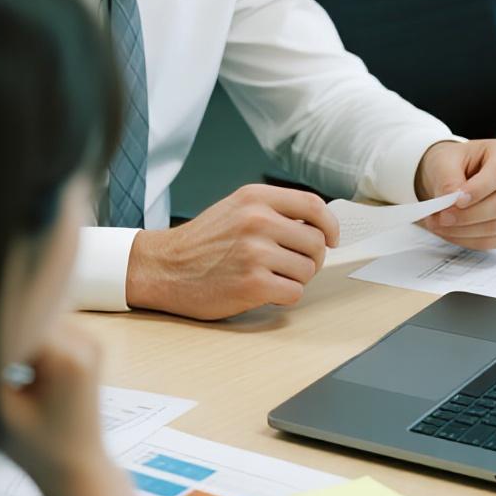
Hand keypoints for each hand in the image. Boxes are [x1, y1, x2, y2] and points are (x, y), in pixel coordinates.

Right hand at [0, 320, 109, 495]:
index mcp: (66, 356)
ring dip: (16, 334)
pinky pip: (49, 330)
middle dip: (2, 330)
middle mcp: (84, 341)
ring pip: (38, 319)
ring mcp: (89, 340)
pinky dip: (29, 340)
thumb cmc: (36, 451)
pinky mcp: (86, 346)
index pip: (16, 321)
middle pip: (29, 315)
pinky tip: (13, 362)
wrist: (78, 470)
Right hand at [125, 183, 340, 319]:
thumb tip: (318, 226)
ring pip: (307, 270)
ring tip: (268, 276)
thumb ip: (274, 211)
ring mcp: (255, 253)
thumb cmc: (202, 242)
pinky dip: (283, 296)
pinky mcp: (252, 284)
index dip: (330, 226)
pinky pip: (294, 293)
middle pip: (316, 243)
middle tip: (289, 264)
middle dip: (309, 258)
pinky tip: (262, 291)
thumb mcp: (236, 209)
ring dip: (293, 279)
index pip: (314, 206)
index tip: (331, 238)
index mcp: (255, 198)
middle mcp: (257, 221)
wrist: (164, 267)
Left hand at [414, 139, 495, 249]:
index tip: (455, 201)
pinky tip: (452, 233)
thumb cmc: (453, 164)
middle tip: (441, 217)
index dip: (478, 190)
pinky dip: (471, 240)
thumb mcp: (444, 163)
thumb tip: (451, 202)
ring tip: (439, 225)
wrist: (454, 176)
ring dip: (466, 231)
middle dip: (468, 215)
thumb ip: (448, 180)